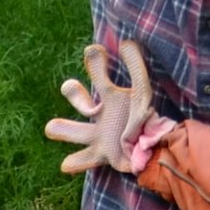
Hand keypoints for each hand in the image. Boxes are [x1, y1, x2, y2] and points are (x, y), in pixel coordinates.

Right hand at [48, 40, 176, 175]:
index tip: (94, 50)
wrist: (158, 148)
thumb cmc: (148, 118)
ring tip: (51, 126)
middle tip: (70, 85)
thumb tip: (126, 44)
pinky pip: (83, 159)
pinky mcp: (102, 156)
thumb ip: (136, 68)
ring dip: (62, 128)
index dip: (94, 63)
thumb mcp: (143, 91)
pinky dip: (74, 162)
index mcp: (109, 97)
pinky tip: (65, 164)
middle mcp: (99, 115)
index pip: (98, 75)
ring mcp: (98, 137)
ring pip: (74, 131)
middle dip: (73, 94)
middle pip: (80, 102)